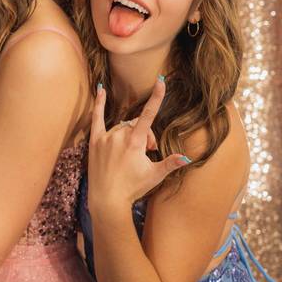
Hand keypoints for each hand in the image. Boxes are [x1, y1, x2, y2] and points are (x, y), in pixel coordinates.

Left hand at [88, 78, 189, 209]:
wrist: (107, 200)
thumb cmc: (132, 188)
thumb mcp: (154, 175)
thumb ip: (170, 163)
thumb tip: (187, 157)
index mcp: (134, 142)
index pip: (148, 114)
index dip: (156, 97)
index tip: (161, 81)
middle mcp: (119, 136)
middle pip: (138, 124)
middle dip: (147, 135)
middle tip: (148, 153)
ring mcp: (106, 138)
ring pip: (124, 126)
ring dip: (132, 134)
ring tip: (132, 154)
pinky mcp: (95, 141)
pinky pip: (96, 118)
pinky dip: (99, 103)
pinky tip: (100, 88)